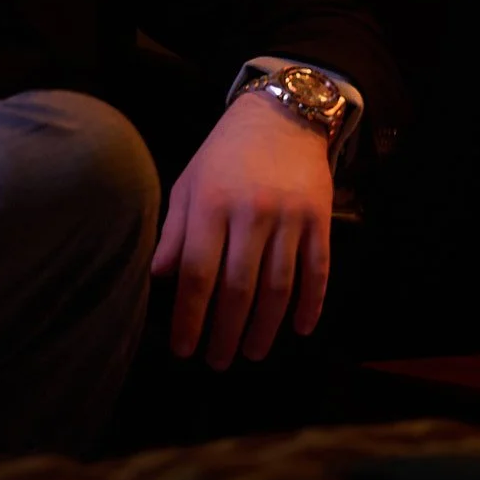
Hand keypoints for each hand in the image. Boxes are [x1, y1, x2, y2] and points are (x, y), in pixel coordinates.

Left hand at [149, 92, 332, 368]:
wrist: (279, 117)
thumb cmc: (223, 156)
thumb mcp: (189, 185)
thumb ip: (176, 232)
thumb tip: (160, 278)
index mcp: (210, 205)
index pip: (198, 273)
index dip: (190, 317)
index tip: (184, 348)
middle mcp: (251, 213)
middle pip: (239, 287)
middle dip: (226, 331)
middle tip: (218, 362)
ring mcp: (289, 217)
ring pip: (279, 286)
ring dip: (266, 327)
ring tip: (252, 353)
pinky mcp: (320, 219)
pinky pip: (318, 270)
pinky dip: (310, 304)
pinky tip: (298, 328)